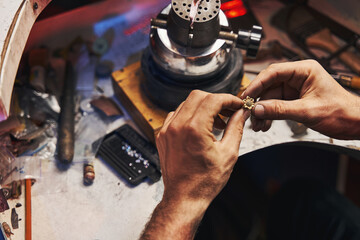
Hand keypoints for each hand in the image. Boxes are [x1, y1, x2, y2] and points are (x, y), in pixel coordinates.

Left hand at [140, 90, 249, 239]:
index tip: (237, 104)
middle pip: (198, 96)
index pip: (213, 99)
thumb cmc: (204, 181)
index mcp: (194, 129)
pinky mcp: (162, 136)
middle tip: (228, 111)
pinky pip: (176, 115)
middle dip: (216, 100)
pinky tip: (199, 127)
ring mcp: (167, 130)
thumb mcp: (228, 153)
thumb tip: (241, 113)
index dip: (229, 99)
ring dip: (203, 107)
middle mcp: (177, 126)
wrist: (184, 197)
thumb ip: (236, 127)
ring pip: (186, 104)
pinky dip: (189, 115)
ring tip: (216, 122)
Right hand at [242, 60, 359, 139]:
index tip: (246, 96)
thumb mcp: (307, 111)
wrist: (354, 123)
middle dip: (258, 101)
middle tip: (249, 112)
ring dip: (262, 111)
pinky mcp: (295, 99)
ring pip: (270, 97)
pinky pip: (276, 105)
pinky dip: (269, 114)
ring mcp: (296, 88)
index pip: (273, 72)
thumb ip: (280, 110)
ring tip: (257, 124)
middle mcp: (298, 77)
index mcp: (304, 70)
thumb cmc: (342, 112)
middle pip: (269, 85)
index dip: (257, 84)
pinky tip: (265, 123)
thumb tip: (257, 109)